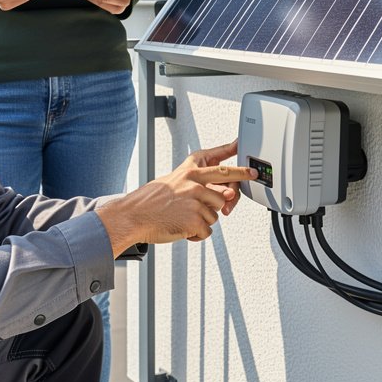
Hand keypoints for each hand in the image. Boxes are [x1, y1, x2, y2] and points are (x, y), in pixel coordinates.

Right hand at [96, 141, 255, 255]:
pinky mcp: (195, 219)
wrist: (133, 216)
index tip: (242, 147)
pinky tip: (183, 229)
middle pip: (227, 179)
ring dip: (205, 219)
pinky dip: (197, 234)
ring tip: (185, 218)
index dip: (231, 151)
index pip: (214, 157)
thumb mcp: (171, 182)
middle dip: (240, 182)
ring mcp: (196, 200)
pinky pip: (208, 230)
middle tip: (248, 182)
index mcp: (188, 171)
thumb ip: (197, 187)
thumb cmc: (150, 201)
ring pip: (217, 212)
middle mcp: (194, 182)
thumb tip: (224, 198)